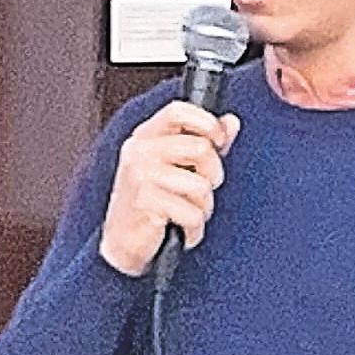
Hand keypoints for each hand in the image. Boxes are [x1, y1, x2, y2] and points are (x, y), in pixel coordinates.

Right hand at [98, 101, 240, 276]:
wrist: (122, 243)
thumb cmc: (152, 202)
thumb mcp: (178, 167)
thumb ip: (206, 141)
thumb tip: (231, 122)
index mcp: (146, 136)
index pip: (178, 111)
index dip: (206, 122)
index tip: (219, 140)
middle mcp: (140, 151)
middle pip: (201, 148)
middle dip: (213, 175)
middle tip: (201, 191)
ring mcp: (140, 176)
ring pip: (201, 185)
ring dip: (203, 207)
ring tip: (186, 212)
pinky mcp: (145, 203)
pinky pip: (192, 213)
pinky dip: (194, 228)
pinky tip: (180, 228)